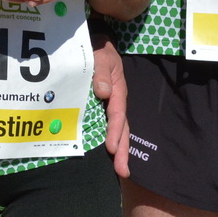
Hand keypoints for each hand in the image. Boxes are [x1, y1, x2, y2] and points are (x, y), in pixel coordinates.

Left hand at [90, 28, 131, 178]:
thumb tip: (102, 92)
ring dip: (119, 150)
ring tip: (120, 171)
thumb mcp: (101, 56)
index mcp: (117, 90)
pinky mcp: (101, 108)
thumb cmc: (99, 50)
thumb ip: (101, 71)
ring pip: (117, 130)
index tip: (113, 149)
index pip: (117, 114)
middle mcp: (115, 101)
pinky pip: (106, 126)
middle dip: (123, 150)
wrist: (95, 45)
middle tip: (123, 171)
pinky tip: (107, 156)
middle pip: (122, 128)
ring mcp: (109, 106)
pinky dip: (109, 140)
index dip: (115, 131)